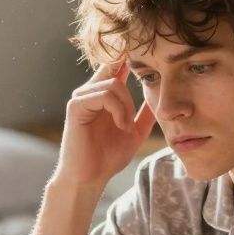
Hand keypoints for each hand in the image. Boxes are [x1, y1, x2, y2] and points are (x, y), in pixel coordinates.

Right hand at [53, 60, 157, 189]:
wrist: (91, 177)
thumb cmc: (108, 157)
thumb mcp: (135, 133)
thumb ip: (144, 114)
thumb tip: (157, 96)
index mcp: (102, 95)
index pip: (114, 65)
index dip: (127, 58)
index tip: (143, 59)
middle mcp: (90, 92)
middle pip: (116, 70)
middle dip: (132, 95)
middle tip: (131, 123)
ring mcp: (81, 97)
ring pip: (113, 84)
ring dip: (126, 107)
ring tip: (125, 127)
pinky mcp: (76, 106)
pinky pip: (104, 96)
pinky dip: (118, 110)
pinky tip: (120, 125)